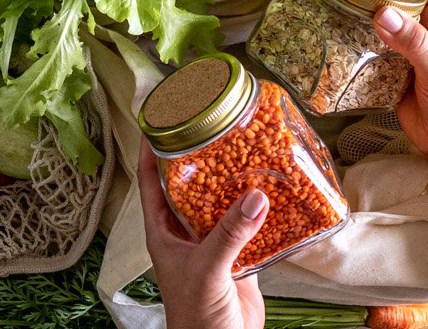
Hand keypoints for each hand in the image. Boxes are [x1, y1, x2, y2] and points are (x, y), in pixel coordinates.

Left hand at [139, 142, 267, 328]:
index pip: (151, 182)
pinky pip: (249, 226)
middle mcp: (185, 233)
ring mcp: (213, 243)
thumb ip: (229, 235)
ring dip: (236, 181)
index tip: (159, 119)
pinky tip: (276, 191)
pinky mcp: (239, 256)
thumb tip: (254, 197)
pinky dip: (261, 210)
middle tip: (216, 125)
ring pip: (222, 203)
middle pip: (191, 186)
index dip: (151, 151)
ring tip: (252, 148)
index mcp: (163, 232)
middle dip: (202, 158)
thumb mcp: (207, 271)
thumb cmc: (195, 317)